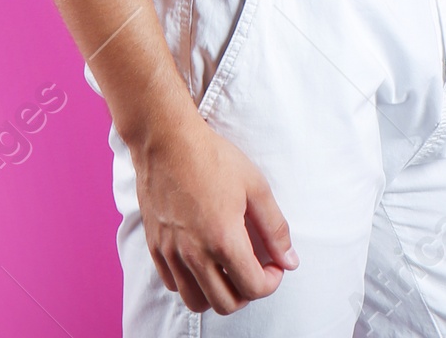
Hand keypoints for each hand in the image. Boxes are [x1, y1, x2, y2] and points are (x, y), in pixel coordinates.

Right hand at [132, 104, 297, 315]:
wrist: (167, 140)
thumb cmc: (212, 158)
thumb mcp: (255, 186)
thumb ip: (275, 228)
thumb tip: (290, 260)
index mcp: (223, 239)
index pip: (253, 288)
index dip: (271, 282)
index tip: (273, 266)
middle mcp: (194, 253)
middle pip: (226, 304)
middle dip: (247, 293)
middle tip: (253, 270)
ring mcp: (171, 253)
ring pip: (196, 302)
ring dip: (218, 294)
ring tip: (228, 270)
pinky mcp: (155, 248)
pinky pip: (174, 286)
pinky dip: (191, 283)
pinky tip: (202, 260)